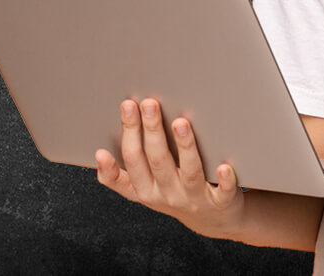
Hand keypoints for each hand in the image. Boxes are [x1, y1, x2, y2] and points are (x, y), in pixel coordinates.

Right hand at [94, 97, 246, 238]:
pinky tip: (224, 166)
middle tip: (149, 102)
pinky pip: (222, 193)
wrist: (212, 221)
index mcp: (146, 189)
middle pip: (158, 161)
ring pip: (188, 172)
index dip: (128, 134)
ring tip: (181, 122)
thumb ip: (119, 176)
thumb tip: (98, 155)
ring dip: (184, 147)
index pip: (133, 160)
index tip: (126, 107)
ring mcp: (194, 199)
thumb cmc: (174, 194)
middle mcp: (168, 195)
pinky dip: (224, 181)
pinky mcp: (220, 204)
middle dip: (152, 130)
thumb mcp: (142, 190)